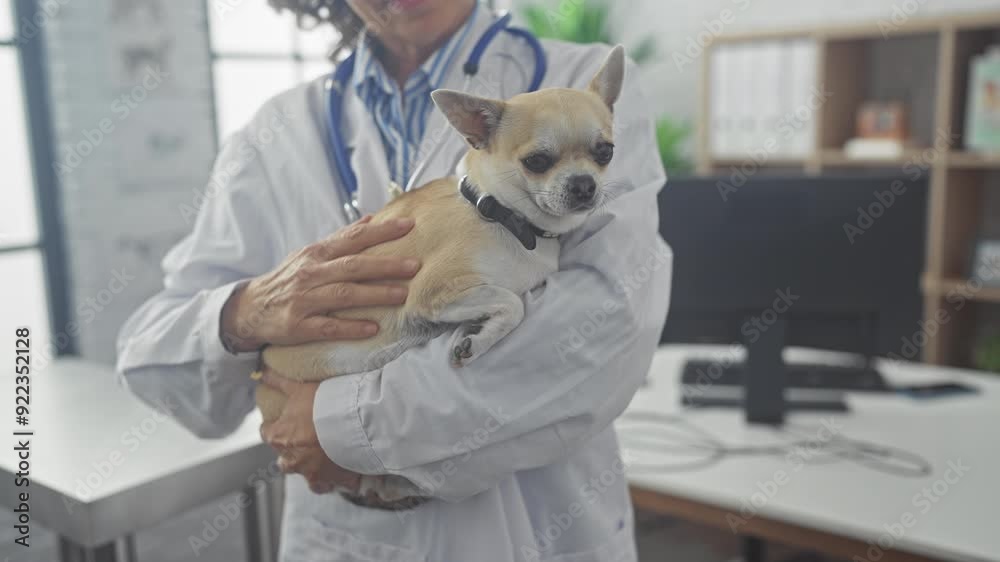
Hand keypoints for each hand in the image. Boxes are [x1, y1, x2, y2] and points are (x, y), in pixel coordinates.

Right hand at [221, 215, 420, 351]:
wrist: (250, 308)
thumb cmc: (289, 280)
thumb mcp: (310, 254)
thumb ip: (341, 239)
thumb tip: (371, 219)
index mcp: (317, 254)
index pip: (353, 238)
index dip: (381, 231)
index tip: (408, 226)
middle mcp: (310, 273)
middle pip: (352, 266)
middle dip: (385, 265)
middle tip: (414, 265)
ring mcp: (304, 299)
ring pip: (343, 294)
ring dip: (374, 294)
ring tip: (401, 294)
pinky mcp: (298, 325)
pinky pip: (328, 326)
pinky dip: (351, 327)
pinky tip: (372, 328)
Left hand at [258, 366, 361, 493]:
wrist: (355, 420)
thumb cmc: (324, 403)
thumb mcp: (299, 387)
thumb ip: (278, 381)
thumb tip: (261, 372)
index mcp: (279, 437)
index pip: (267, 432)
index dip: (275, 425)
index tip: (285, 419)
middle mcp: (292, 460)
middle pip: (284, 459)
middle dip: (292, 452)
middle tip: (307, 438)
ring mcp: (312, 473)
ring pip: (306, 475)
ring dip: (311, 468)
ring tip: (324, 457)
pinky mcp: (333, 480)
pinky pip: (332, 484)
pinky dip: (334, 480)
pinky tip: (341, 471)